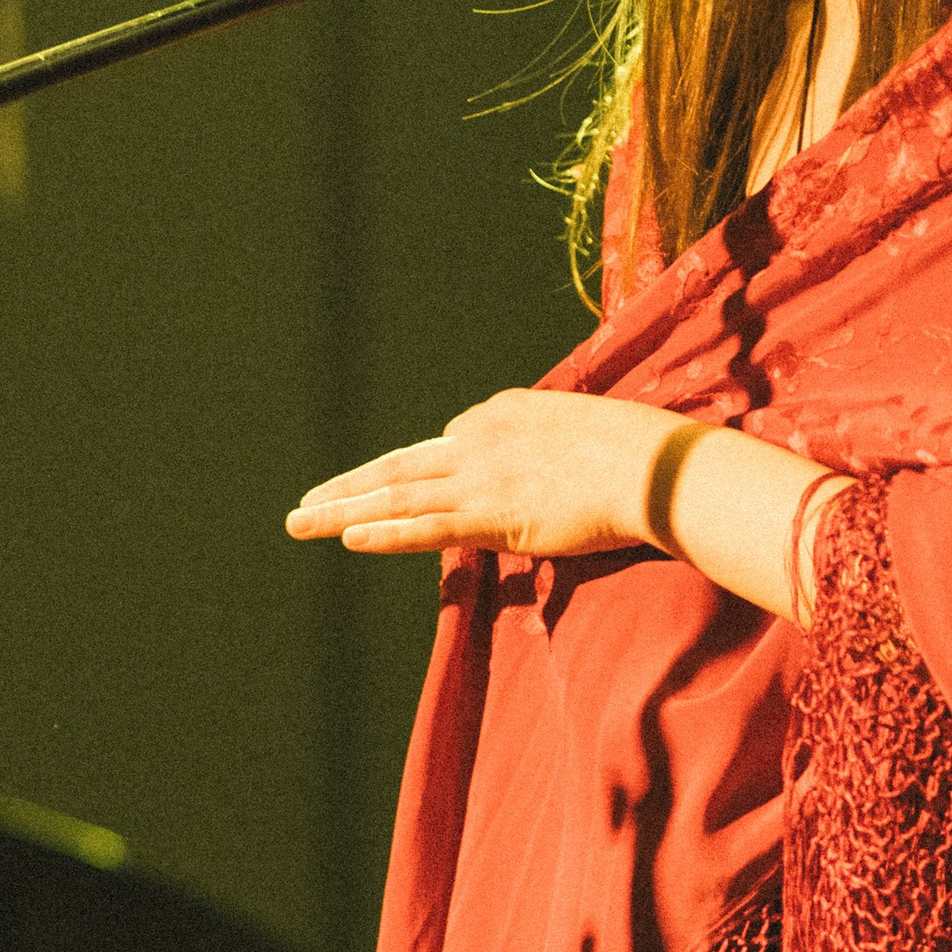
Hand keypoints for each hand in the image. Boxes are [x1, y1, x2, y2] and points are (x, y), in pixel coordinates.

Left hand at [286, 389, 695, 562]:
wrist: (651, 465)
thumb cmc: (637, 452)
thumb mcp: (585, 429)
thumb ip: (553, 443)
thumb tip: (552, 467)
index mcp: (501, 414)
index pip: (446, 447)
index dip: (417, 475)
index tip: (388, 490)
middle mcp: (479, 440)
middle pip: (399, 467)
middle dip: (347, 487)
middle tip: (303, 504)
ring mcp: (481, 478)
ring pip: (396, 496)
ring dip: (343, 510)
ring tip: (301, 522)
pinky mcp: (491, 515)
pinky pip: (425, 528)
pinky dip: (384, 533)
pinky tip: (347, 537)